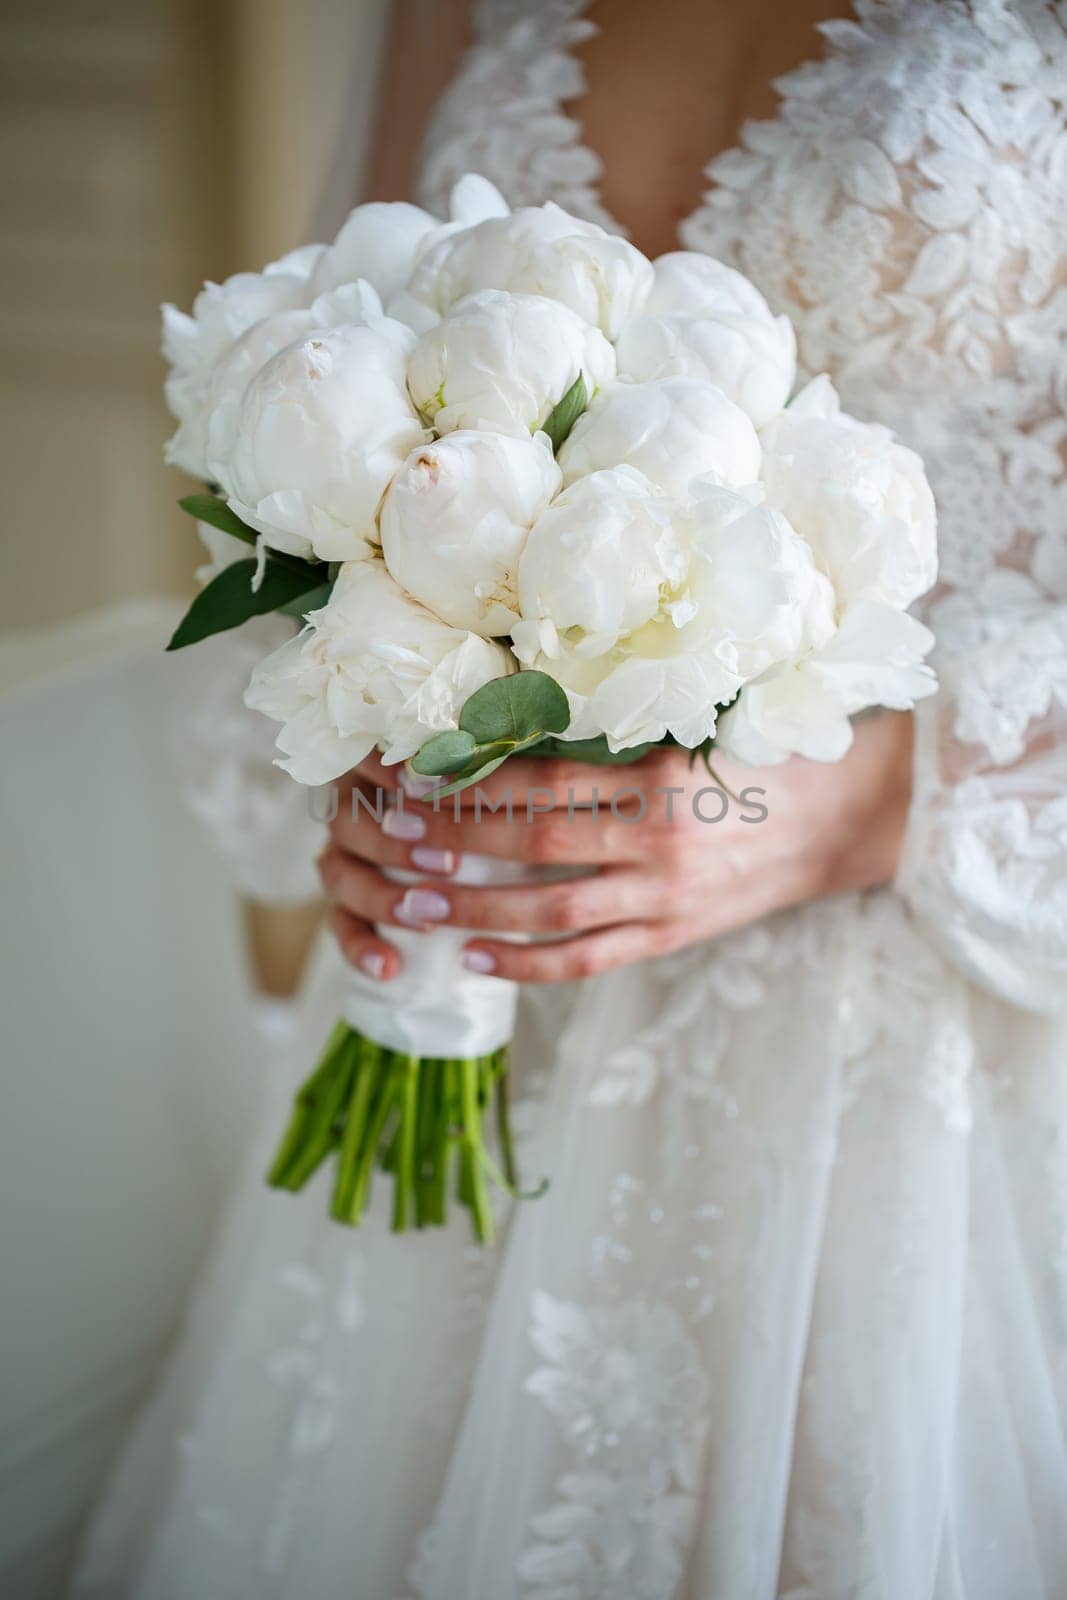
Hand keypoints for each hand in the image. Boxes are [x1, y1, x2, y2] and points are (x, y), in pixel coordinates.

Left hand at [319, 712, 913, 983]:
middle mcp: (657, 841)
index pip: (542, 780)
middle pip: (531, 848)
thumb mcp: (699, 723)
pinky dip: (530, 966)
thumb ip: (620, 724)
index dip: (470, 783)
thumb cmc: (768, 754)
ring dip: (473, 912)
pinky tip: (477, 959)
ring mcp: (665, 898)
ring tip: (410, 908)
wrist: (852, 817)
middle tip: (386, 846)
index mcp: (659, 776)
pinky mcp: (674, 935)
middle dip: (452, 849)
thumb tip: (520, 709)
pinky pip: (590, 960)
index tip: (408, 779)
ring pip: (550, 913)